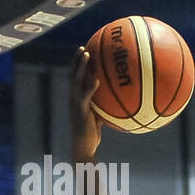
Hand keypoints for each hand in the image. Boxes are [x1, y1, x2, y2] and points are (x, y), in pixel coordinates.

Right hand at [70, 47, 103, 161]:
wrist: (83, 147)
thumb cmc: (92, 134)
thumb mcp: (100, 117)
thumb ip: (105, 107)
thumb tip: (121, 102)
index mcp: (77, 98)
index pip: (76, 77)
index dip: (78, 65)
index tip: (85, 52)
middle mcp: (73, 98)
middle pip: (73, 74)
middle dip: (77, 60)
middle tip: (83, 47)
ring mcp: (75, 103)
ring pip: (75, 80)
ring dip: (80, 66)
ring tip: (86, 54)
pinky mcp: (80, 111)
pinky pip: (85, 96)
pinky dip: (90, 87)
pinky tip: (97, 80)